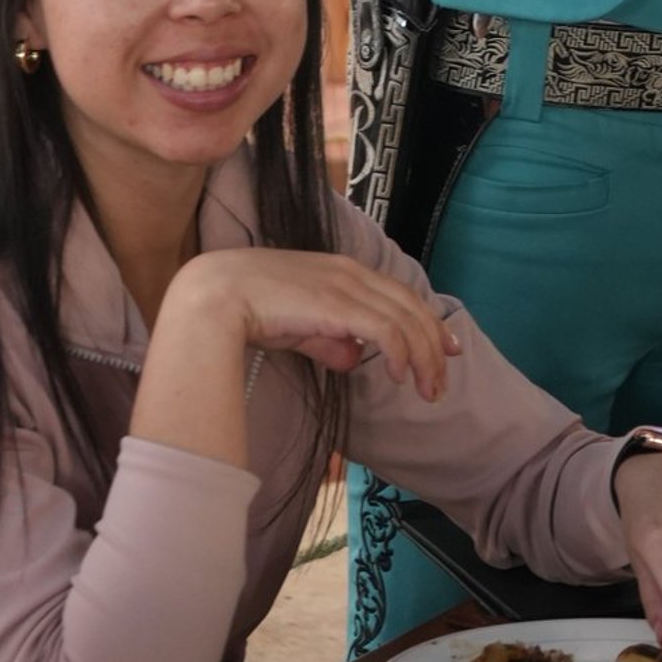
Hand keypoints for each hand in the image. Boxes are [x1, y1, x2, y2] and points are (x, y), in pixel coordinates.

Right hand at [165, 248, 461, 398]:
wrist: (214, 295)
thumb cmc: (248, 309)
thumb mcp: (298, 327)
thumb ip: (328, 339)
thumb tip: (353, 358)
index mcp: (344, 270)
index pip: (400, 294)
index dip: (428, 321)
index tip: (447, 348)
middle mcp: (352, 272)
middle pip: (411, 306)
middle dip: (434, 343)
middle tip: (445, 376)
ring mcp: (346, 285)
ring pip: (404, 319)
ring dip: (423, 357)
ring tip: (430, 391)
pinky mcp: (338, 304)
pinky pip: (385, 329)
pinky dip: (401, 352)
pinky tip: (403, 376)